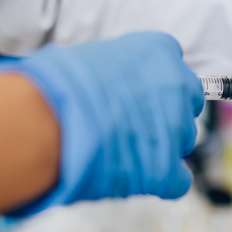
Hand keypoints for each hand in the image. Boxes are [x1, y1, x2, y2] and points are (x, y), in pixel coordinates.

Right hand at [0, 32, 203, 215]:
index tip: (137, 92)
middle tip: (134, 122)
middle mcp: (178, 86)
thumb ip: (120, 67)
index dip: (155, 82)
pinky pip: (179, 179)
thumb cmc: (55, 84)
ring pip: (183, 139)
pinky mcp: (167, 169)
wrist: (44, 121)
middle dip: (167, 113)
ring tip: (124, 149)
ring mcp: (176, 128)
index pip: (173, 63)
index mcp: (160, 51)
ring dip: (161, 145)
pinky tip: (140, 178)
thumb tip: (114, 81)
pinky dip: (164, 181)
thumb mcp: (93, 56)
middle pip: (187, 102)